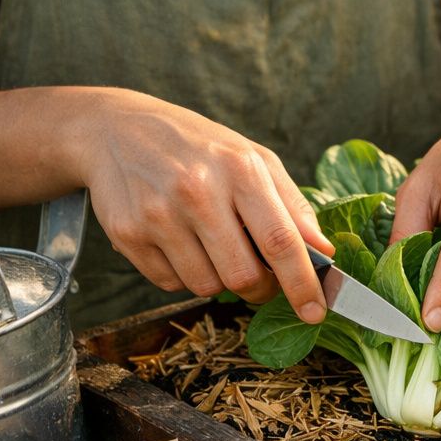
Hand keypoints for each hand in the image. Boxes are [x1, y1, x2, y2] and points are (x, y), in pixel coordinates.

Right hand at [70, 90, 334, 321]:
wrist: (117, 128)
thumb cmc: (199, 147)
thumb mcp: (253, 159)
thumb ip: (293, 205)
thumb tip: (324, 252)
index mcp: (240, 169)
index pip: (280, 241)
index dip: (302, 283)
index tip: (316, 312)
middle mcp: (198, 192)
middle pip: (243, 276)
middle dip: (259, 289)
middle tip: (260, 277)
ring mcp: (159, 215)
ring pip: (206, 286)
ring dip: (218, 279)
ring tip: (210, 244)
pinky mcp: (128, 234)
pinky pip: (169, 284)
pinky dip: (183, 274)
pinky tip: (178, 240)